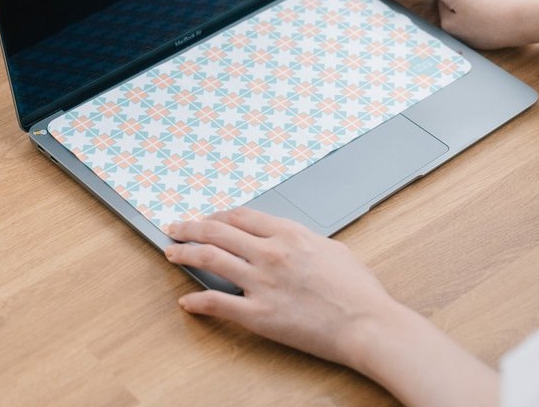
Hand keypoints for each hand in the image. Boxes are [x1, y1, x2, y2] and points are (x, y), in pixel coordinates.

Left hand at [165, 208, 499, 406]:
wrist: (367, 323)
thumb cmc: (357, 289)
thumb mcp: (331, 248)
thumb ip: (303, 241)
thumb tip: (287, 241)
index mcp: (289, 233)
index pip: (241, 216)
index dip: (218, 216)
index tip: (208, 219)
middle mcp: (270, 252)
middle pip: (218, 231)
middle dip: (191, 227)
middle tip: (175, 227)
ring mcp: (261, 283)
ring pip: (210, 259)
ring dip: (185, 252)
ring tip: (171, 251)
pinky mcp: (259, 315)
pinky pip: (217, 303)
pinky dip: (197, 300)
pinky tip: (186, 300)